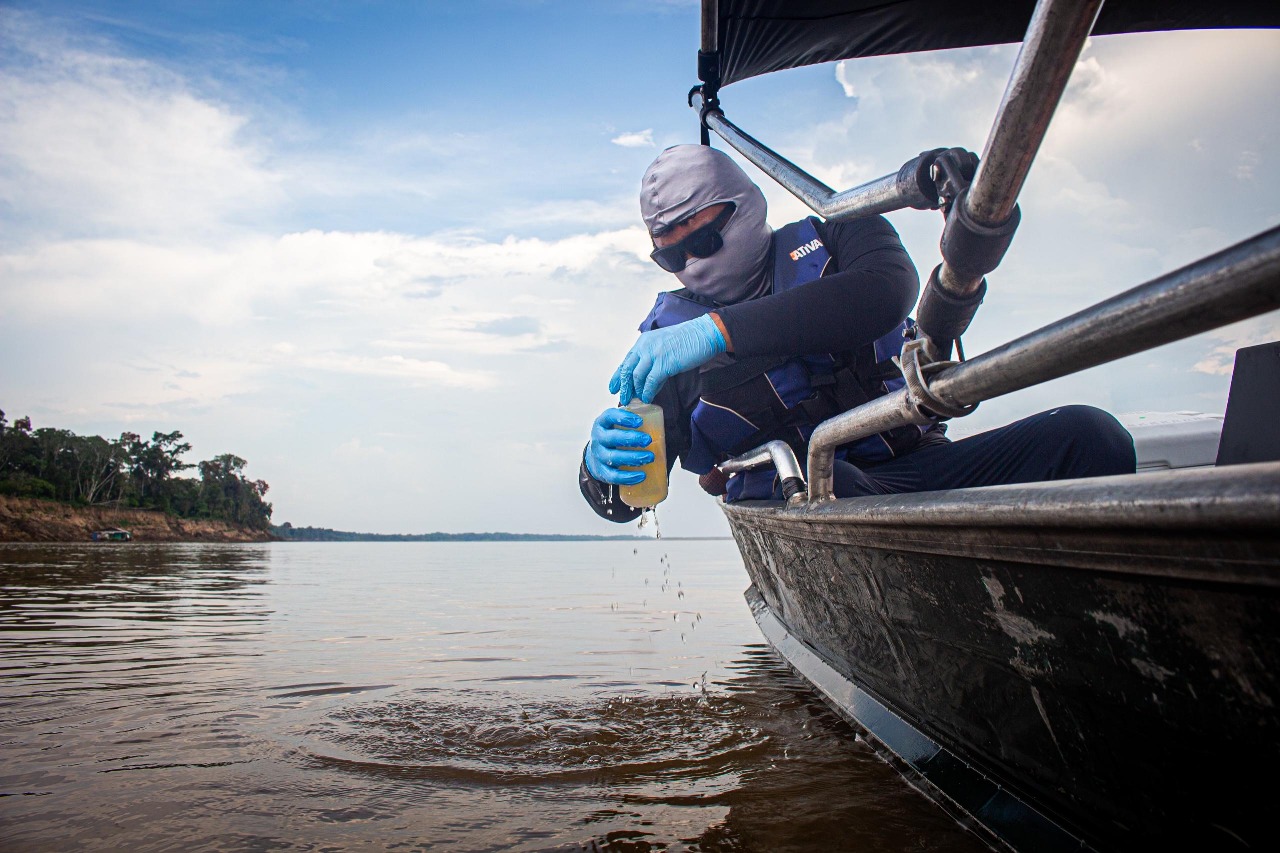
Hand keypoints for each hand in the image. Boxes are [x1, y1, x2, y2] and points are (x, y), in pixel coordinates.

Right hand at [585, 407, 653, 484]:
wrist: (597, 455)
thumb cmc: (614, 436)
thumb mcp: (618, 424)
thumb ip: (634, 419)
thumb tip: (658, 418)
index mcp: (602, 423)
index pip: (609, 416)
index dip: (623, 418)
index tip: (640, 421)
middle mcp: (598, 439)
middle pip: (612, 438)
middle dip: (631, 439)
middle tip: (648, 440)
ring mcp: (598, 456)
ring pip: (613, 458)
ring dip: (633, 458)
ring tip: (650, 457)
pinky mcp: (601, 472)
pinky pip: (613, 476)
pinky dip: (628, 477)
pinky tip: (642, 475)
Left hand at [609, 314, 725, 403]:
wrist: (703, 334)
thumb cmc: (688, 341)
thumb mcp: (664, 347)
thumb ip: (654, 362)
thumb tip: (648, 382)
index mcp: (644, 341)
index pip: (626, 361)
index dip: (618, 376)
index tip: (613, 388)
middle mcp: (645, 347)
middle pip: (627, 370)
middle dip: (624, 386)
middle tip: (623, 399)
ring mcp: (654, 354)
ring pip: (636, 376)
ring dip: (635, 391)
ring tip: (636, 400)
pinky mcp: (664, 363)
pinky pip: (650, 381)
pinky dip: (647, 391)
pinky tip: (647, 398)